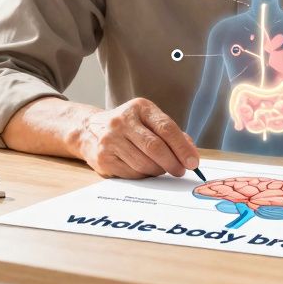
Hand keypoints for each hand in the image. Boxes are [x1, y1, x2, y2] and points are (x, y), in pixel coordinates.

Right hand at [73, 97, 199, 178]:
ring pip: (144, 163)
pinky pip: (132, 173)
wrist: (89, 130)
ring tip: (162, 169)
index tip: (193, 162)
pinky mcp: (104, 159)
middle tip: (181, 171)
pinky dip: (144, 175)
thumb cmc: (130, 127)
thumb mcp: (150, 120)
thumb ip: (172, 134)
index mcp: (140, 107)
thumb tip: (191, 154)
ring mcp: (110, 140)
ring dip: (159, 170)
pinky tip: (145, 170)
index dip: (182, 148)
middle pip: (155, 147)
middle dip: (173, 163)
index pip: (166, 128)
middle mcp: (122, 121)